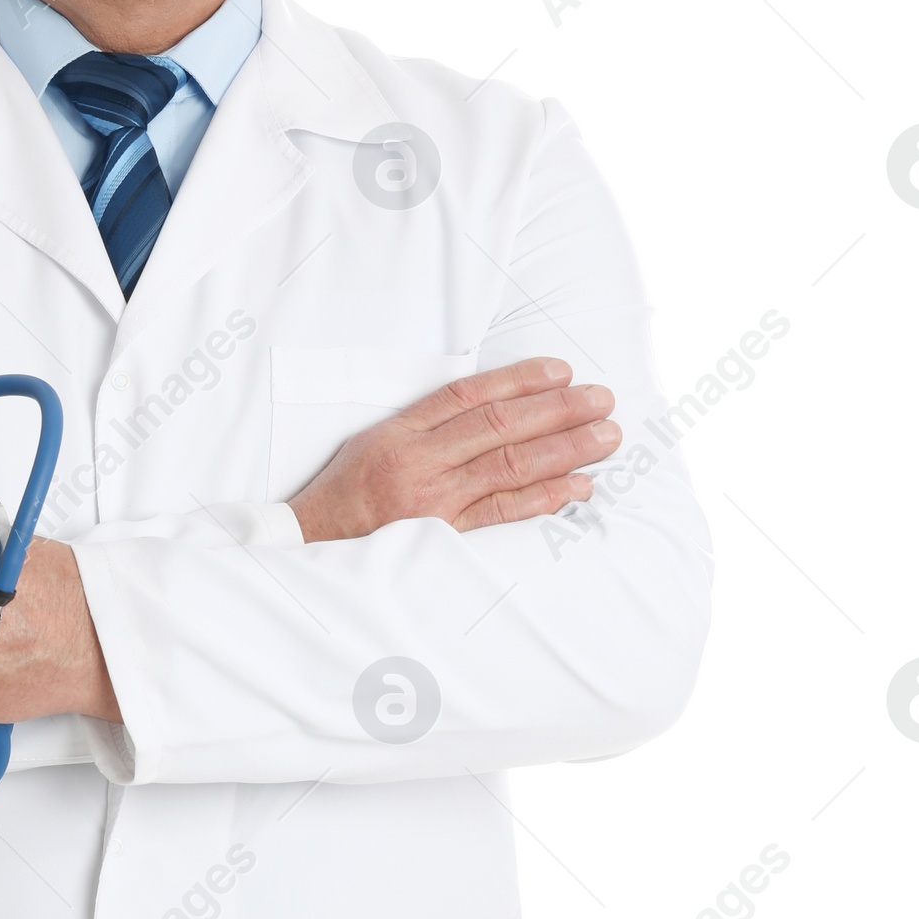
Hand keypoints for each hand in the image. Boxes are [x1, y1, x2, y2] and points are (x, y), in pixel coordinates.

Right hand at [288, 358, 618, 541]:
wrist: (312, 547)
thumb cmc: (347, 493)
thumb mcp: (375, 441)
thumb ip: (427, 424)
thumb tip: (492, 404)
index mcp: (402, 430)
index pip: (470, 394)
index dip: (520, 379)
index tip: (561, 371)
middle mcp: (419, 460)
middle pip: (500, 425)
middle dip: (558, 409)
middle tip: (601, 400)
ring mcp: (433, 500)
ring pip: (511, 465)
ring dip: (565, 449)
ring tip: (605, 437)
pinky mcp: (444, 536)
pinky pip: (504, 512)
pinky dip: (546, 497)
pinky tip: (578, 485)